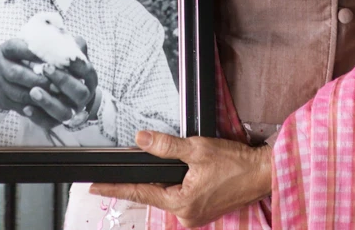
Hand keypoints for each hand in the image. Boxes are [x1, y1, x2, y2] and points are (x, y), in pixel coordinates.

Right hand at [0, 38, 53, 113]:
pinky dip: (36, 109)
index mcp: (6, 49)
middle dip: (37, 79)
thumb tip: (68, 42)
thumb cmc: (26, 58)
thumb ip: (47, 42)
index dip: (32, 53)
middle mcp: (1, 66)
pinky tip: (49, 106)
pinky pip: (20, 107)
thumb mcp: (31, 46)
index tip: (51, 57)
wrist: (3, 79)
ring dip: (38, 96)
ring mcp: (1, 86)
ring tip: (56, 95)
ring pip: (18, 94)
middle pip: (16, 74)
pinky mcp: (5, 102)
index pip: (17, 48)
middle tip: (56, 83)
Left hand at [26, 36, 99, 130]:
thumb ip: (66, 44)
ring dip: (48, 102)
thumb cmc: (59, 63)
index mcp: (89, 78)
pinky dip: (37, 116)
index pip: (88, 71)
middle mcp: (83, 96)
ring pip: (64, 113)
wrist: (51, 85)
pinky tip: (26, 107)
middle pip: (80, 93)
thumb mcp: (66, 50)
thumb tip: (58, 33)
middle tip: (45, 69)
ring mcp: (71, 111)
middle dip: (63, 81)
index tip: (61, 55)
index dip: (76, 64)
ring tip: (32, 91)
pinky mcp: (56, 122)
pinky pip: (48, 124)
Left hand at [89, 130, 271, 228]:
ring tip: (167, 167)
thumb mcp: (196, 148)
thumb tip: (141, 138)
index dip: (116, 188)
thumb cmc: (234, 163)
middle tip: (126, 172)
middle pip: (154, 194)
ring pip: (167, 194)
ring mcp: (194, 215)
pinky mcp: (202, 211)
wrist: (260, 173)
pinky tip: (181, 174)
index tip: (95, 188)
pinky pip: (180, 197)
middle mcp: (186, 215)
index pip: (140, 192)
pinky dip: (175, 184)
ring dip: (163, 180)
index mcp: (182, 203)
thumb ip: (166, 145)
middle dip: (144, 179)